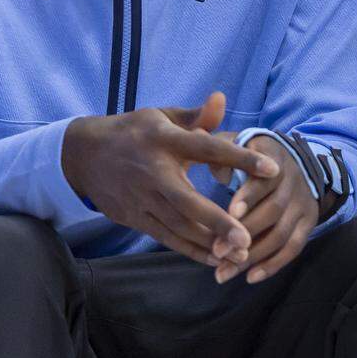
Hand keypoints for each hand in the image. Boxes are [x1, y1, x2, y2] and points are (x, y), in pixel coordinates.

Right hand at [62, 92, 279, 266]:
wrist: (83, 155)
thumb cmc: (135, 132)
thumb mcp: (163, 116)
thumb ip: (198, 116)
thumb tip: (223, 99)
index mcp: (165, 139)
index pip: (208, 147)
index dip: (240, 156)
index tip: (273, 169)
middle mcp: (153, 171)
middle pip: (188, 200)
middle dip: (217, 221)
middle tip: (247, 238)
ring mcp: (141, 198)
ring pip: (177, 225)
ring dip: (208, 242)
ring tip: (241, 254)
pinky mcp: (134, 217)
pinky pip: (166, 237)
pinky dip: (190, 249)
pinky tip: (215, 259)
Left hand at [214, 135, 320, 284]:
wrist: (299, 160)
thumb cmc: (254, 153)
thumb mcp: (240, 142)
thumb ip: (219, 145)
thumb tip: (200, 142)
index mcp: (273, 160)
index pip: (264, 180)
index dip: (248, 197)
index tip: (229, 213)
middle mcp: (293, 183)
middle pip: (272, 212)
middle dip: (244, 234)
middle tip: (216, 252)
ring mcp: (303, 204)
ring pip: (280, 235)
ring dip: (252, 257)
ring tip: (223, 273)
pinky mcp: (308, 223)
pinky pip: (294, 248)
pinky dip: (273, 265)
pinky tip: (250, 278)